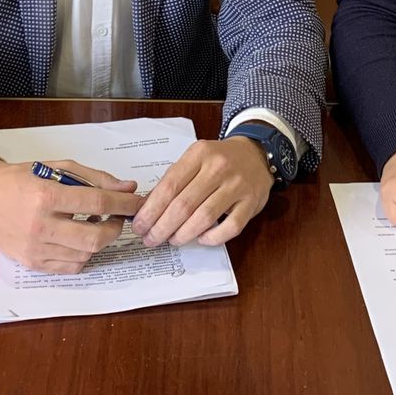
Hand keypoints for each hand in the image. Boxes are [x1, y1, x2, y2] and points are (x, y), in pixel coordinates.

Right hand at [0, 158, 143, 273]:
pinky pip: (69, 267)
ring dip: (98, 241)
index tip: (137, 202)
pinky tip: (79, 240)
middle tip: (117, 218)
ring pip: (84, 255)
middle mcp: (40, 226)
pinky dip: (82, 256)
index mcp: (46, 196)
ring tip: (95, 225)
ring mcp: (34, 248)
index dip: (123, 203)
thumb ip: (95, 178)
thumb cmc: (21, 178)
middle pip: (94, 237)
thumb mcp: (58, 167)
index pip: (97, 202)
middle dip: (115, 228)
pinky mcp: (31, 263)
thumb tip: (128, 188)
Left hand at [131, 137, 271, 247]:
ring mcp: (237, 185)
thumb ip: (173, 180)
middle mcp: (219, 167)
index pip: (169, 185)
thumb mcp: (195, 159)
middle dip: (162, 227)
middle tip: (151, 239)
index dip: (151, 210)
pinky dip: (212, 237)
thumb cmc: (219, 160)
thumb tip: (146, 208)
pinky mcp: (252, 202)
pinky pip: (230, 227)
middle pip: (184, 204)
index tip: (139, 225)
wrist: (256, 154)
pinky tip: (201, 238)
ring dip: (183, 234)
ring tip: (172, 240)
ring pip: (204, 217)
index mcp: (199, 153)